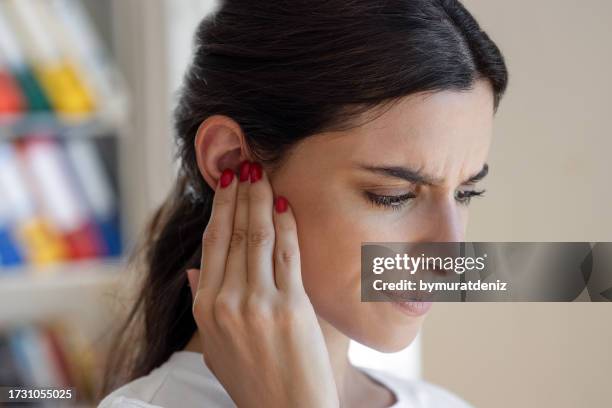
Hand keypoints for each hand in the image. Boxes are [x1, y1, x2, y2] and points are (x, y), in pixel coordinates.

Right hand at [186, 161, 338, 407]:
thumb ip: (203, 305)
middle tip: (246, 162)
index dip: (220, 207)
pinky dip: (286, 225)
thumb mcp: (216, 347)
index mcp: (205, 308)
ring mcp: (258, 304)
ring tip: (263, 173)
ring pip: (257, 236)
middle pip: (233, 233)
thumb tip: (195, 270)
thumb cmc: (253, 380)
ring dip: (261, 199)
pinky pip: (287, 254)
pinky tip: (286, 204)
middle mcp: (226, 302)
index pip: (212, 243)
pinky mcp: (290, 307)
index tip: (227, 182)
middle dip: (241, 193)